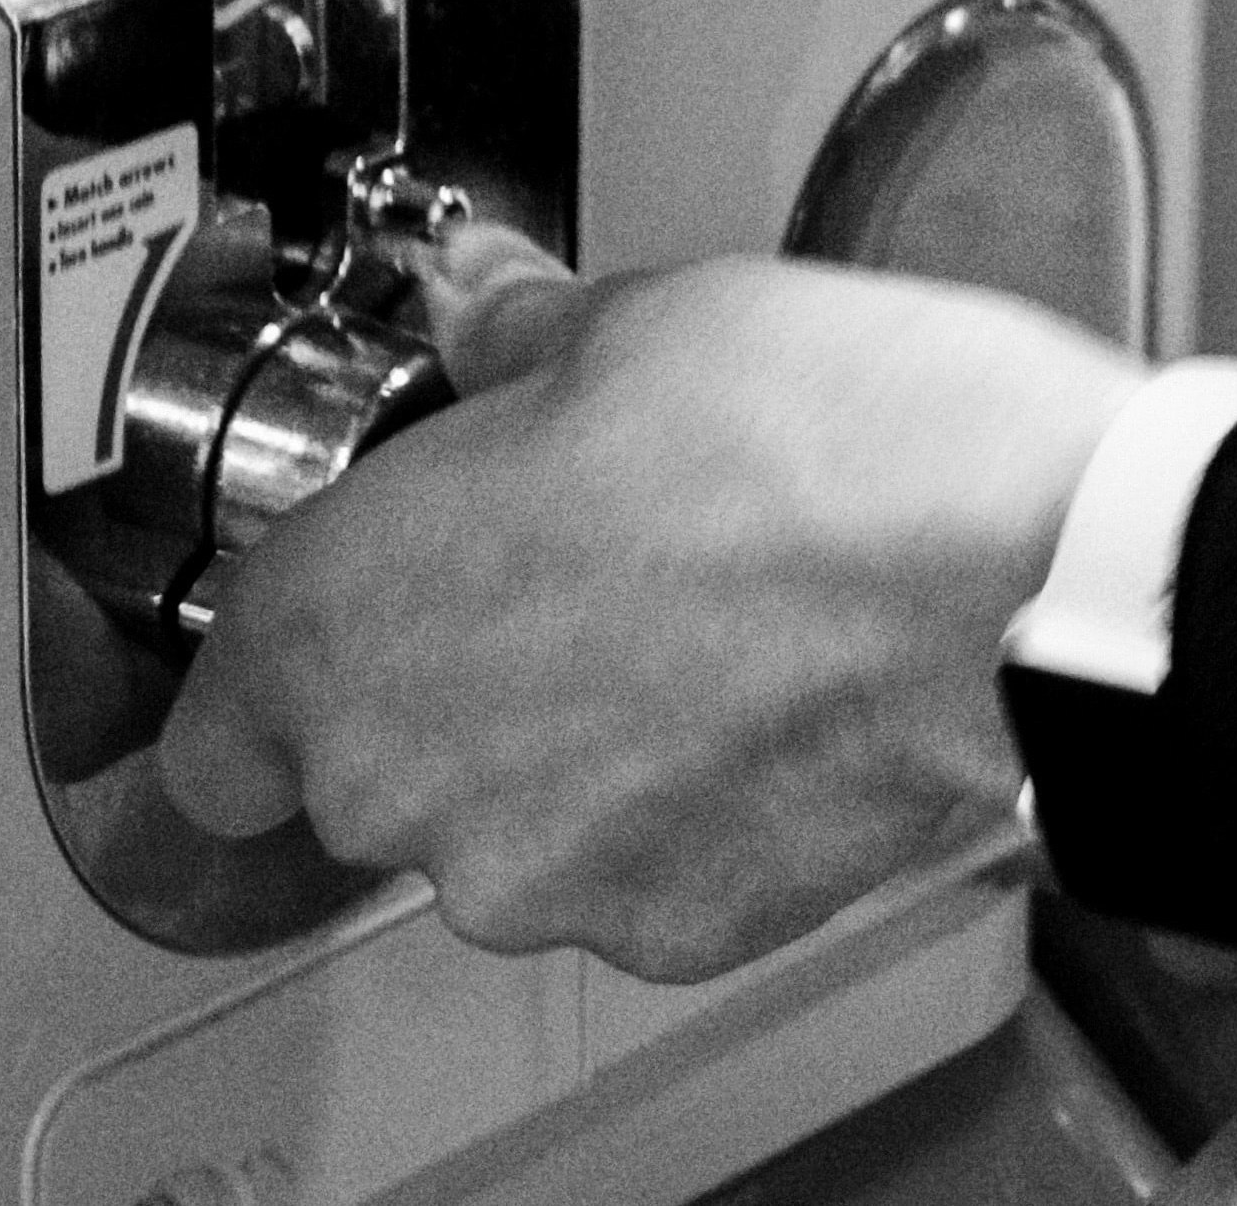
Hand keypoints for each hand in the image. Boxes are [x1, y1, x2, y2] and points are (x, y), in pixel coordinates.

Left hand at [153, 245, 1146, 982]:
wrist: (1026, 573)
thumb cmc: (830, 441)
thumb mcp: (637, 321)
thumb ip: (510, 339)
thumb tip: (476, 305)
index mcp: (345, 624)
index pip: (210, 734)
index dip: (277, 674)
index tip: (342, 617)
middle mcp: (411, 783)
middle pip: (365, 773)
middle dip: (447, 684)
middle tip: (561, 570)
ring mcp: (545, 876)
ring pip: (505, 828)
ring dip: (565, 748)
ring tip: (691, 622)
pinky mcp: (676, 930)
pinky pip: (632, 871)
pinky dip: (678, 805)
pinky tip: (760, 696)